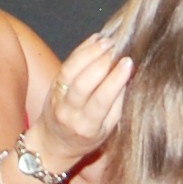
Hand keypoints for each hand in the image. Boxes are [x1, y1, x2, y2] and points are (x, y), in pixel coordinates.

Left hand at [33, 31, 132, 170]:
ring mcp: (58, 98)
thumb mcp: (106, 130)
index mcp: (87, 127)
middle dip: (102, 62)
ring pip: (71, 71)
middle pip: (83, 83)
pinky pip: (66, 64)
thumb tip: (129, 76)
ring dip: (90, 52)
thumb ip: (117, 105)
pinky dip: (82, 50)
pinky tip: (96, 40)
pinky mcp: (53, 85)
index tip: (128, 62)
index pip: (100, 100)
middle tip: (119, 47)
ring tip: (108, 42)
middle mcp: (69, 113)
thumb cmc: (87, 138)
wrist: (53, 143)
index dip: (114, 79)